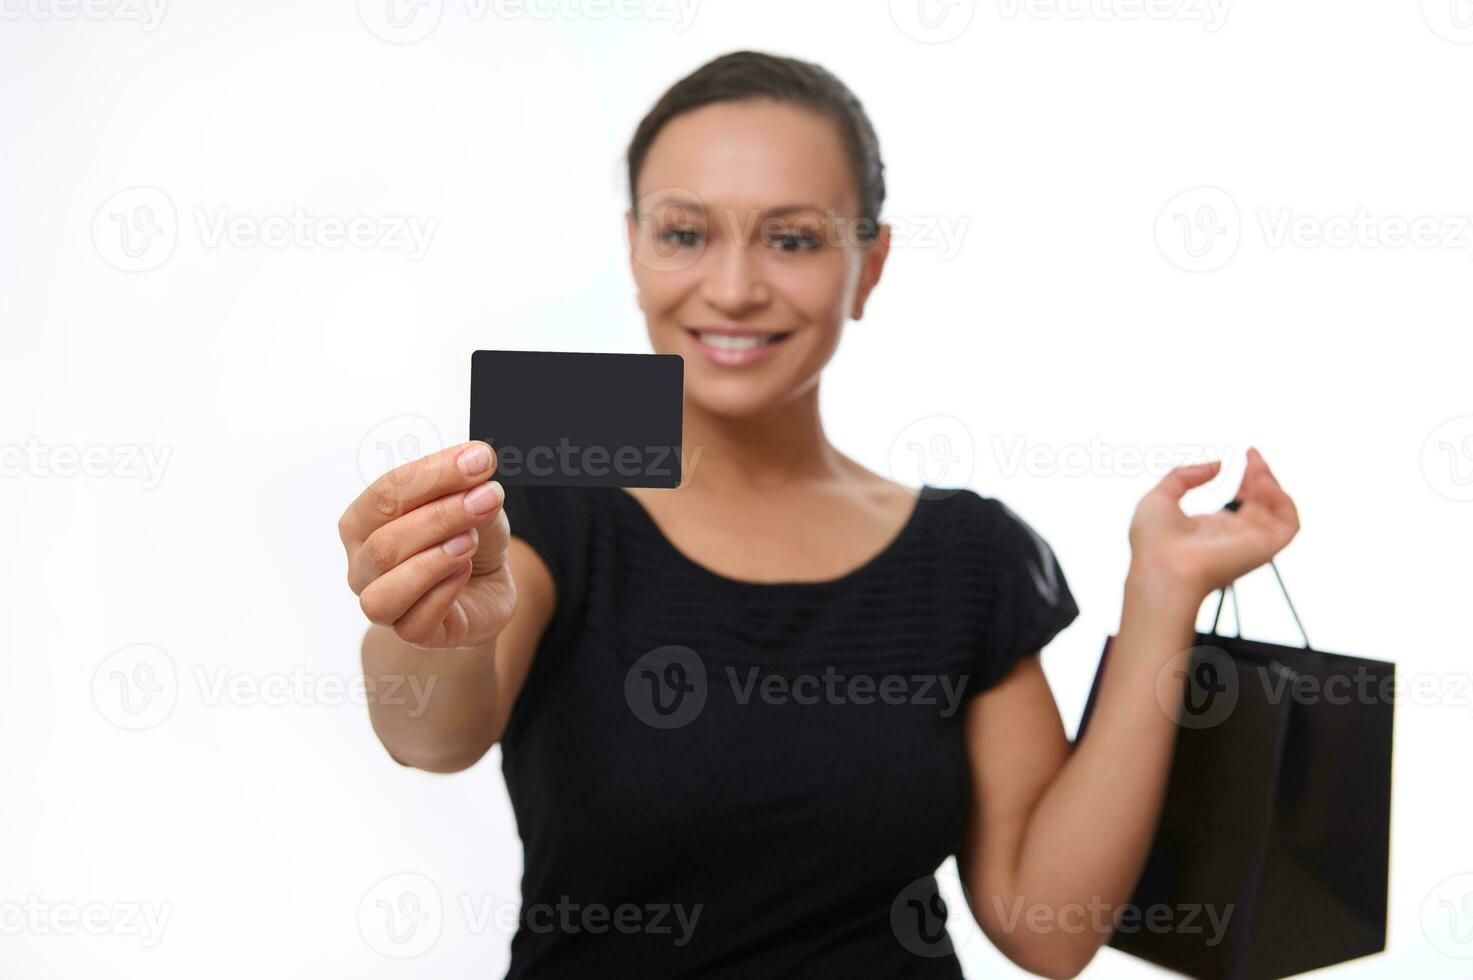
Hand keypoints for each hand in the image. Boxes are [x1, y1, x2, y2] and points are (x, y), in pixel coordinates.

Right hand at [338, 441, 515, 648]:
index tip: (479, 460)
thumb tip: (476, 463)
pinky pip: (414, 622)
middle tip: (487, 498)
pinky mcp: (411, 634)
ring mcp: (381, 604)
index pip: (386, 494)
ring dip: (433, 561)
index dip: (433, 475)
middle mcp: (362, 565)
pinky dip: (443, 592)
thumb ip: (470, 487)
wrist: (487, 587)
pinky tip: (466, 571)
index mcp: (363, 522)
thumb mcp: (474, 504)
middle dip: (440, 517)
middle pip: (385, 544)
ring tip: (469, 540)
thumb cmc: (466, 538)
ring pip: (386, 591)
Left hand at [1128, 447, 1300, 601]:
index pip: (1244, 502)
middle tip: (1252, 456)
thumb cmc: (1153, 542)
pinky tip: (1260, 484)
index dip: (1248, 477)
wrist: (1162, 568)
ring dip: (1272, 484)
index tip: (1246, 455)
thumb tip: (1218, 465)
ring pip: (1280, 510)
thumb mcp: (1160, 497)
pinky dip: (1282, 500)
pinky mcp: (1265, 548)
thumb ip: (1185, 476)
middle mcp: (1237, 536)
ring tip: (1254, 469)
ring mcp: (1252, 543)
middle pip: (1265, 503)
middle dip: (1262, 475)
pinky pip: (1289, 523)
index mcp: (1214, 529)